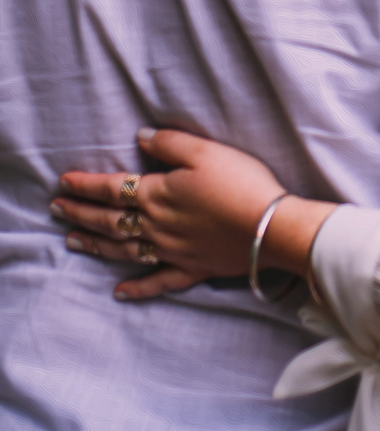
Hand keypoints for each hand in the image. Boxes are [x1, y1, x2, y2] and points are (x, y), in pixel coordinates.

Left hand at [51, 128, 289, 301]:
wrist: (271, 226)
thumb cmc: (241, 183)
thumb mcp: (206, 150)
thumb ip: (170, 143)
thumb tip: (141, 138)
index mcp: (157, 195)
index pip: (111, 189)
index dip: (86, 185)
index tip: (63, 182)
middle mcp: (156, 227)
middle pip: (109, 221)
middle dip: (80, 214)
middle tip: (57, 209)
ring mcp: (172, 251)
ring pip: (123, 250)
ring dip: (95, 246)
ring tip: (73, 241)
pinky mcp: (192, 269)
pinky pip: (157, 282)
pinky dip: (137, 288)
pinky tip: (119, 292)